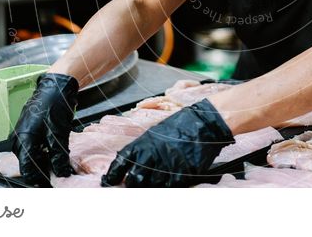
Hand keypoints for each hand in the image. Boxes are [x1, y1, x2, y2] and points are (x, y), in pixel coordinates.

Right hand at [10, 72, 78, 185]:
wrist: (56, 84)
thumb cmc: (55, 105)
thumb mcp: (59, 133)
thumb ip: (58, 155)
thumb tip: (62, 173)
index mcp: (23, 140)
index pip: (26, 169)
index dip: (38, 179)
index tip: (49, 184)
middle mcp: (19, 138)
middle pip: (27, 162)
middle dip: (41, 170)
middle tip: (57, 174)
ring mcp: (23, 131)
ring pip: (31, 153)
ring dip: (43, 160)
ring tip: (58, 163)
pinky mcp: (29, 127)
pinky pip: (33, 144)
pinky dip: (43, 150)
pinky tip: (55, 150)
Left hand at [101, 98, 233, 187]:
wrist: (203, 123)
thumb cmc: (180, 125)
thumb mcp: (155, 132)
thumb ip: (143, 149)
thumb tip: (131, 163)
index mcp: (142, 144)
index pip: (120, 164)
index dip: (112, 176)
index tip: (108, 182)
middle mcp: (151, 156)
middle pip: (134, 180)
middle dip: (133, 184)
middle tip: (137, 183)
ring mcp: (166, 167)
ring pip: (151, 186)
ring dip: (152, 185)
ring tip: (157, 178)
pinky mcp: (180, 174)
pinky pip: (169, 187)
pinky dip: (169, 186)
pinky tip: (171, 179)